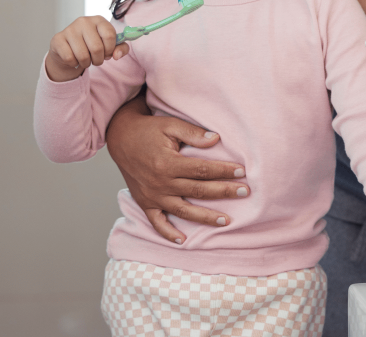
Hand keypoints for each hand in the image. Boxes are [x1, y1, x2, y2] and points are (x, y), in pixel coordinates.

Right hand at [45, 16, 129, 81]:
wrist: (68, 50)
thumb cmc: (92, 46)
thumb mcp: (109, 46)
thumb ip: (121, 49)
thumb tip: (116, 55)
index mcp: (99, 20)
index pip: (110, 35)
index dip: (110, 49)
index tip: (107, 53)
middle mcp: (84, 21)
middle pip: (97, 48)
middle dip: (98, 60)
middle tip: (96, 60)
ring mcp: (69, 29)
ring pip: (83, 55)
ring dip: (87, 63)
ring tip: (86, 60)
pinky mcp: (57, 39)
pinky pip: (70, 58)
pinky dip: (74, 63)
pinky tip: (74, 58)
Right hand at [105, 99, 247, 243]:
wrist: (120, 137)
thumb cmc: (149, 130)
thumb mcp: (170, 125)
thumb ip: (193, 133)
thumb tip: (216, 140)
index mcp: (168, 163)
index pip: (202, 169)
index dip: (223, 170)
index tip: (242, 171)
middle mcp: (161, 183)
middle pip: (198, 190)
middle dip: (223, 192)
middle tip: (245, 192)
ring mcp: (152, 195)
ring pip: (183, 210)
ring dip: (205, 217)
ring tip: (226, 221)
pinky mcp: (145, 202)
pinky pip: (157, 222)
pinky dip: (168, 233)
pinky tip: (183, 240)